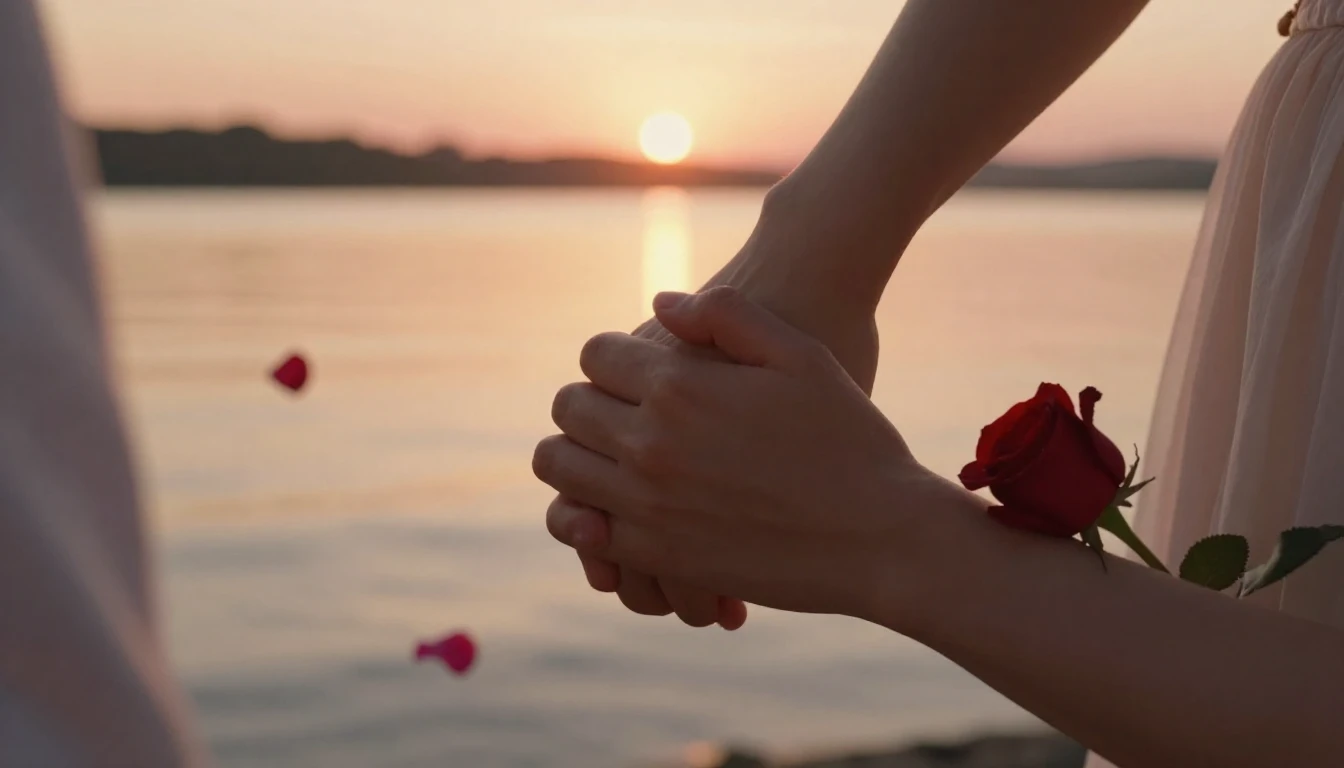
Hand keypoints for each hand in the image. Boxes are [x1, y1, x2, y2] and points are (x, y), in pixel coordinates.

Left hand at [536, 288, 937, 619]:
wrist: (880, 536)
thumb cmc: (850, 438)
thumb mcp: (800, 354)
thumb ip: (726, 314)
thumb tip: (660, 303)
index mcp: (680, 385)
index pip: (595, 353)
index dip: (616, 356)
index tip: (640, 370)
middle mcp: (650, 443)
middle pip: (568, 406)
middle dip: (591, 400)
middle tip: (625, 410)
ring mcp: (646, 504)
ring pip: (558, 467)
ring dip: (576, 453)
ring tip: (613, 454)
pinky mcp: (655, 556)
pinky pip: (584, 530)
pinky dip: (589, 512)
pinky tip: (624, 505)